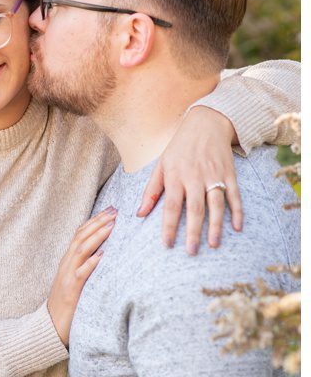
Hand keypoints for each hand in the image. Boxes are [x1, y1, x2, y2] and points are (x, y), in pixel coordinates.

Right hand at [48, 207, 116, 345]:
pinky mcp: (71, 291)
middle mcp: (66, 265)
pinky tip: (102, 255)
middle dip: (97, 223)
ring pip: (80, 251)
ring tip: (111, 226)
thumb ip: (85, 267)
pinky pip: (81, 274)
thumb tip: (105, 253)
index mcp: (67, 262)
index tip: (110, 210)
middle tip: (114, 212)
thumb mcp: (75, 281)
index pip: (79, 235)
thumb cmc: (67, 305)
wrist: (51, 327)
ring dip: (96, 237)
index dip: (94, 221)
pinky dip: (91, 263)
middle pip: (80, 238)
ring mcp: (67, 277)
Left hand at [140, 106, 240, 254]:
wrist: (205, 125)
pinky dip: (237, 211)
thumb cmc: (178, 149)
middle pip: (194, 209)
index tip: (167, 244)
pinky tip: (237, 227)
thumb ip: (151, 191)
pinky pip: (234, 196)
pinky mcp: (230, 174)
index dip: (169, 226)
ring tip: (214, 245)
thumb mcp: (160, 166)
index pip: (170, 206)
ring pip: (216, 204)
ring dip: (216, 226)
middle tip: (191, 252)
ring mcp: (214, 175)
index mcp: (175, 176)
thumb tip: (139, 214)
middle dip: (193, 231)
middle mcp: (195, 177)